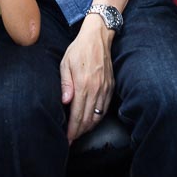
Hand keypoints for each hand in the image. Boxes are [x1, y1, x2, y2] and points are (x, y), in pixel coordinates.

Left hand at [60, 17, 113, 141]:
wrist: (98, 37)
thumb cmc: (79, 49)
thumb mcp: (66, 63)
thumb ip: (66, 84)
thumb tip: (65, 102)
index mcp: (83, 84)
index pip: (77, 114)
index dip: (72, 130)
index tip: (67, 139)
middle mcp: (96, 89)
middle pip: (88, 119)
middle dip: (79, 132)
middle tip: (71, 139)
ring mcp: (105, 89)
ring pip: (98, 117)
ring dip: (88, 127)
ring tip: (79, 132)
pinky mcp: (111, 87)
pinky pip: (105, 108)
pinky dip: (98, 118)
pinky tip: (91, 120)